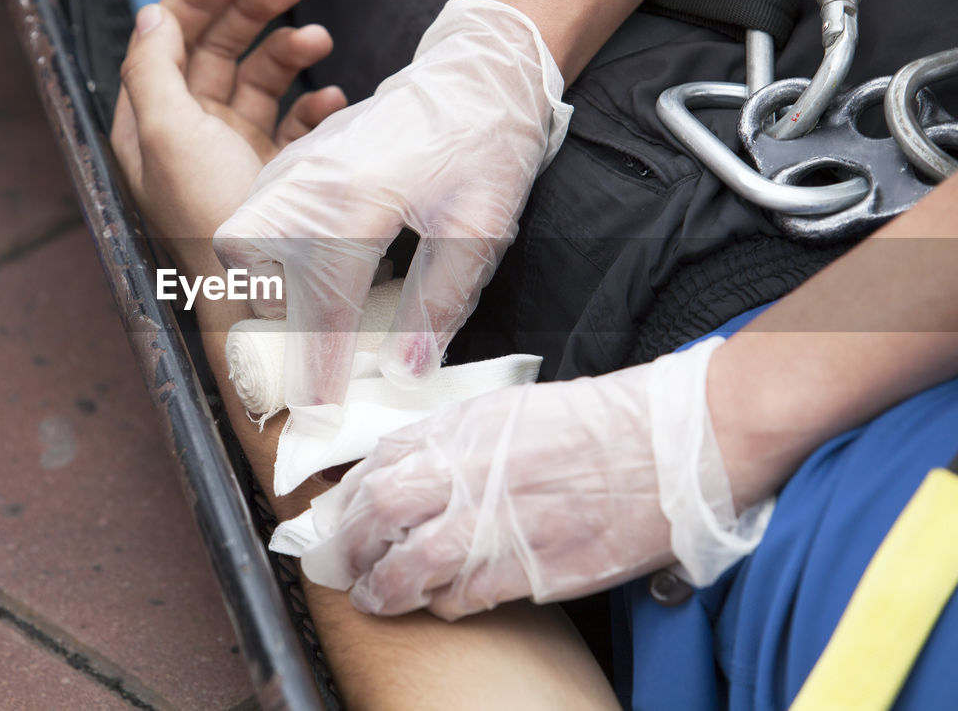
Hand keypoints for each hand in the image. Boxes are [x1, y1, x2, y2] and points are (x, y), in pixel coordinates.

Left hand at [111, 0, 345, 270]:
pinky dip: (311, 100)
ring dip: (287, 50)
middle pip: (216, 46)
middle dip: (251, 9)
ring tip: (319, 40)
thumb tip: (152, 16)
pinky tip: (328, 97)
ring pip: (259, 77)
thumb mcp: (165, 137)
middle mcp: (189, 131)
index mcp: (151, 120)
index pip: (170, 36)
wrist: (260, 297)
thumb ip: (153, 70)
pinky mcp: (274, 170)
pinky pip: (293, 118)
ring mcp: (234, 150)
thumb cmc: (209, 220)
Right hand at [213, 0, 572, 406]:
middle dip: (273, 316)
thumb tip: (404, 373)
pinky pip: (260, 212)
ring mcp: (297, 164)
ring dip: (269, 281)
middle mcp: (310, 182)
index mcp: (357, 203)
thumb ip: (438, 304)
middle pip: (250, 264)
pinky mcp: (300, 156)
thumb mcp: (480, 230)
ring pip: (244, 237)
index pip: (321, 305)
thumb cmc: (487, 147)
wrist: (479, 72)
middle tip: (315, 343)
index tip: (321, 414)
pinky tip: (322, 260)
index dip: (320, 367)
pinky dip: (274, 248)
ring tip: (319, 305)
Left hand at [299, 338, 768, 620]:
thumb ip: (458, 439)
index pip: (381, 460)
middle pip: (380, 509)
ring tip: (376, 597)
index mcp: (468, 425)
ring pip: (412, 564)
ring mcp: (502, 520)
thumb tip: (411, 468)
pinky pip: (465, 596)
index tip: (338, 516)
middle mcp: (474, 469)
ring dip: (385, 586)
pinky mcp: (535, 567)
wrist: (677, 443)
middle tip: (341, 564)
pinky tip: (441, 604)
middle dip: (350, 542)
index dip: (349, 496)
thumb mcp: (515, 410)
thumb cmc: (603, 423)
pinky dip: (443, 604)